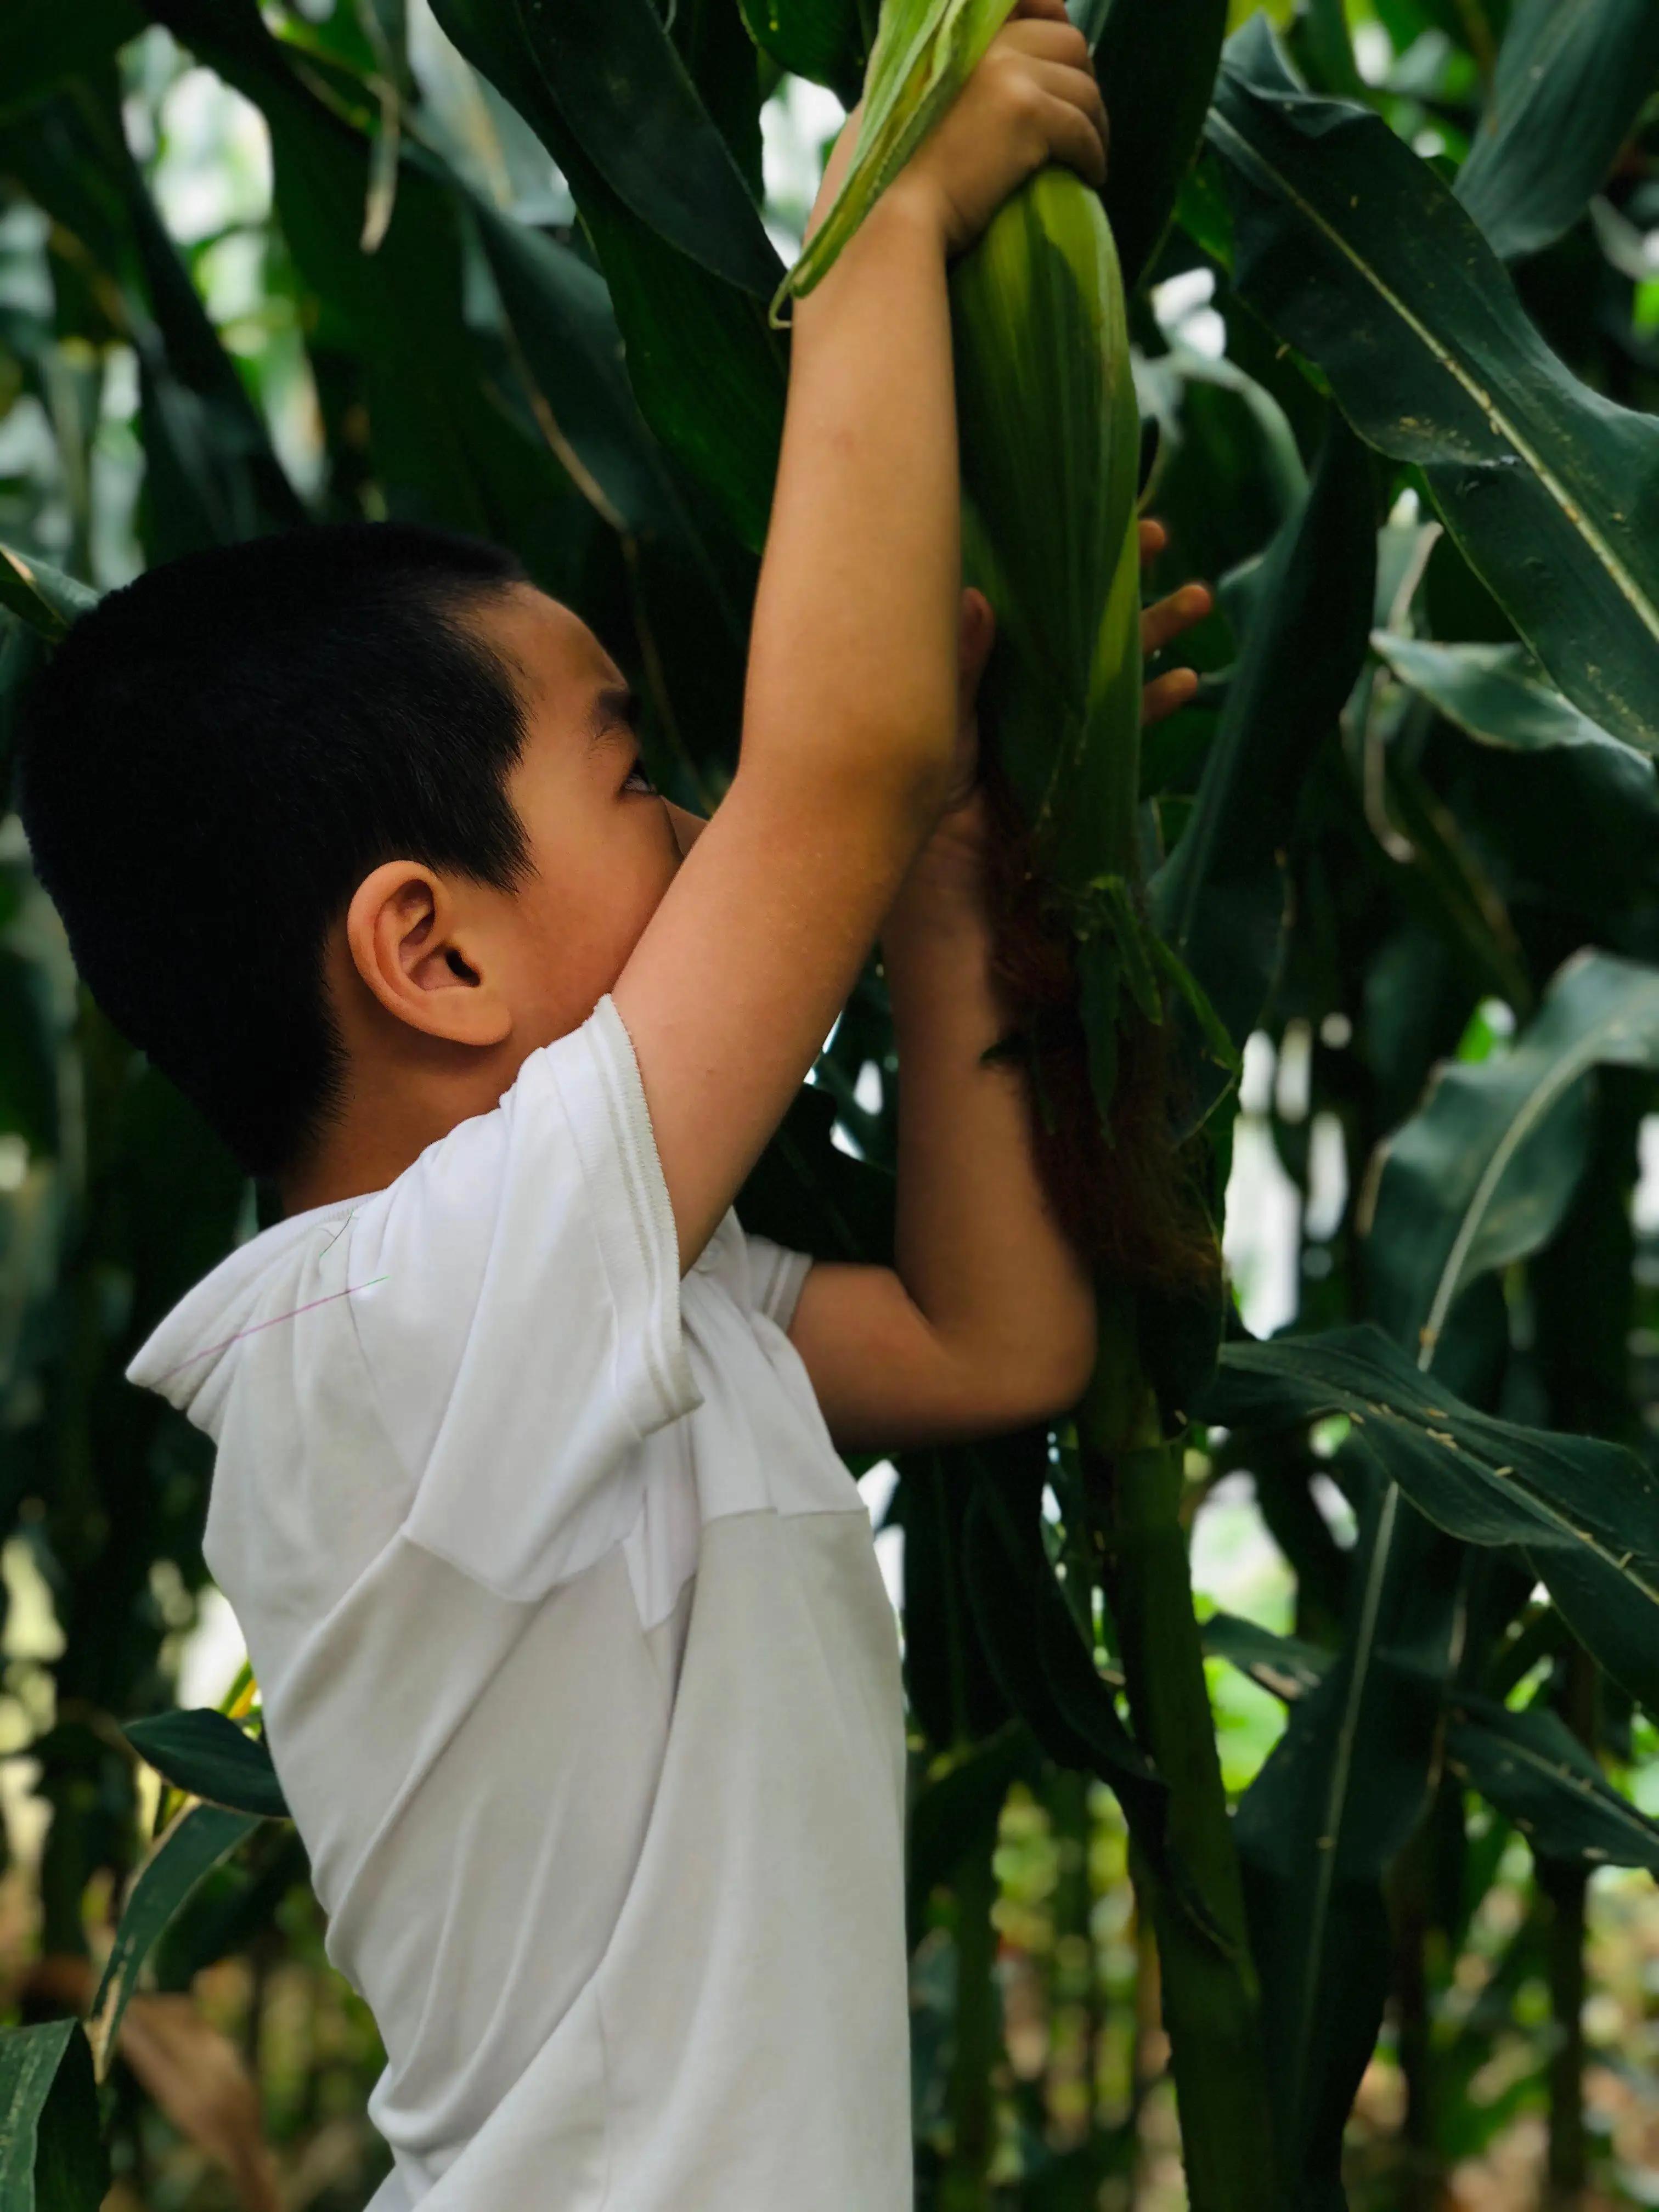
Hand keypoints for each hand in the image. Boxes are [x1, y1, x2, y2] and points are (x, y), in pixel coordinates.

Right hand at [812, 0, 1107, 258]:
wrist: (894, 219)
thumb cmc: (884, 183)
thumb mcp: (893, 108)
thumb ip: (928, 82)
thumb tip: (955, 92)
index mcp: (958, 37)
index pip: (1028, 6)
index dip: (1054, 23)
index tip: (1065, 61)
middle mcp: (986, 43)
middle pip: (1067, 42)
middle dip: (1083, 80)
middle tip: (1082, 119)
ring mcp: (1009, 73)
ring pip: (1083, 87)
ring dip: (1094, 122)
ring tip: (1089, 154)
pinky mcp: (1030, 113)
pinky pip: (1083, 129)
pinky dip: (1093, 154)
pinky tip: (1091, 177)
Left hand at [907, 521, 1212, 882]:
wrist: (942, 909)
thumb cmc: (912, 822)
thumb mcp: (929, 736)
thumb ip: (957, 672)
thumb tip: (976, 596)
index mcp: (972, 678)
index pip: (1015, 602)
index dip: (1049, 561)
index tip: (1082, 520)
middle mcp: (1014, 698)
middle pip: (1070, 625)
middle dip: (1116, 584)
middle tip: (1153, 534)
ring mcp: (1050, 737)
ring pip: (1108, 670)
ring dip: (1153, 636)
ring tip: (1198, 597)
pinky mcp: (1081, 779)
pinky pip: (1123, 735)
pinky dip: (1153, 706)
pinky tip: (1185, 682)